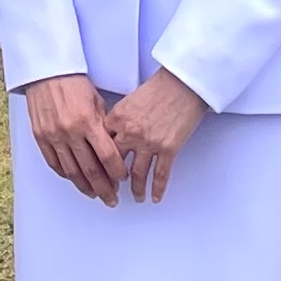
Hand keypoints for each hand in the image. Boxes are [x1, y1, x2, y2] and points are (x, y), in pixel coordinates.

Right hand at [18, 73, 119, 203]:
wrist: (46, 72)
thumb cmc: (74, 83)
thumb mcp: (97, 101)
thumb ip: (104, 126)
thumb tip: (114, 149)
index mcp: (88, 121)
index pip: (108, 156)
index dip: (117, 172)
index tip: (123, 179)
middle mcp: (70, 132)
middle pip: (91, 169)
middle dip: (104, 188)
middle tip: (111, 198)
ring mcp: (53, 136)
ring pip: (72, 171)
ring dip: (85, 187)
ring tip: (95, 195)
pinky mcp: (41, 137)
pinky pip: (54, 163)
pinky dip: (66, 175)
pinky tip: (75, 180)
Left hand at [106, 68, 209, 203]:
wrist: (183, 84)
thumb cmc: (158, 88)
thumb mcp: (128, 101)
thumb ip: (118, 120)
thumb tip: (113, 137)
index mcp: (116, 119)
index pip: (100, 146)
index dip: (98, 162)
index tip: (97, 173)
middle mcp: (129, 133)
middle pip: (115, 164)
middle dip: (113, 181)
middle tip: (112, 190)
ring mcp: (149, 143)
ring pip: (137, 174)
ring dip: (136, 189)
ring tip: (136, 197)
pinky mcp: (168, 149)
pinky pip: (160, 175)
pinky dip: (157, 189)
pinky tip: (155, 197)